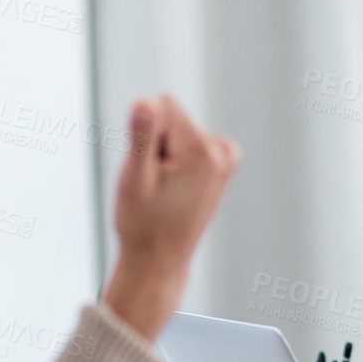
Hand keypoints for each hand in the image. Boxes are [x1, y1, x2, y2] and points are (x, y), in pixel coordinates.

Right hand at [103, 95, 240, 340]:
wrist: (160, 259)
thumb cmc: (144, 223)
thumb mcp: (135, 178)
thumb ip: (141, 137)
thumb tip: (145, 102)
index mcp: (203, 151)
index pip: (161, 105)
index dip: (145, 134)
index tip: (149, 167)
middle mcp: (223, 151)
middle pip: (172, 118)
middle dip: (155, 144)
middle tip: (155, 183)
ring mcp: (227, 159)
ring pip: (178, 132)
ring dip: (164, 155)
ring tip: (164, 189)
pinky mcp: (223, 164)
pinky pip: (188, 144)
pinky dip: (177, 162)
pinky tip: (175, 189)